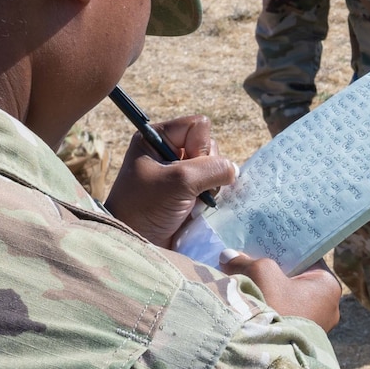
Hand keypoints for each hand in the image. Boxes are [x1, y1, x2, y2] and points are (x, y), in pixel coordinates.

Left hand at [104, 115, 237, 247]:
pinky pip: (213, 184)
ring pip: (214, 167)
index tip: (185, 169)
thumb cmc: (147, 207)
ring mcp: (179, 172)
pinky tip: (200, 208)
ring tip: (193, 201)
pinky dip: (211, 196)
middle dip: (206, 169)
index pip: (198, 125)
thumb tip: (234, 170)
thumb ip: (212, 169)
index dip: (200, 146)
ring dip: (210, 186)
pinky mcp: (188, 191)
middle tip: (189, 188)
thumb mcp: (179, 181)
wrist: (135, 243)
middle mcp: (169, 151)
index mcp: (157, 138)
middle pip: (209, 146)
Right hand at [222, 253, 342, 330]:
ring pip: (289, 298)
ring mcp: (316, 326)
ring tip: (248, 281)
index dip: (286, 250)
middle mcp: (329, 306)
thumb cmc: (273, 306)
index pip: (308, 258)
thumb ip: (245, 260)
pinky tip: (252, 303)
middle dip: (275, 271)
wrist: (266, 355)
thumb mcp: (260, 273)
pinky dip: (271, 308)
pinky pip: (285, 315)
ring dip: (270, 291)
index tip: (267, 244)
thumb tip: (227, 255)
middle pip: (297, 279)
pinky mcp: (299, 339)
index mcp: (328, 286)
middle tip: (253, 260)